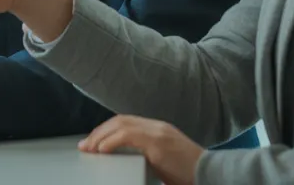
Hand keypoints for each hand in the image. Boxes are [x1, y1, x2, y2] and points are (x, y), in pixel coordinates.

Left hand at [80, 115, 202, 184]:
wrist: (209, 172)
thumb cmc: (187, 172)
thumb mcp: (162, 160)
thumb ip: (145, 154)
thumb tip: (122, 160)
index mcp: (157, 128)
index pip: (125, 122)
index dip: (106, 131)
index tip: (92, 143)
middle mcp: (156, 126)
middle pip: (120, 120)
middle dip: (99, 132)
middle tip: (84, 146)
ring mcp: (157, 132)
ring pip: (121, 125)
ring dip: (101, 136)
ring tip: (89, 149)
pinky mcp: (158, 142)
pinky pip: (128, 136)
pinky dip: (111, 141)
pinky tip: (102, 150)